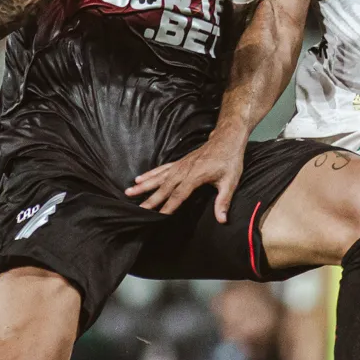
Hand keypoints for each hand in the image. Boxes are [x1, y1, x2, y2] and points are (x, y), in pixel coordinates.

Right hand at [127, 128, 246, 218]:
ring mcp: (179, 165)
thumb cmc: (230, 161)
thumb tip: (222, 220)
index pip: (178, 195)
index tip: (157, 217)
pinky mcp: (179, 162)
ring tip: (128, 192)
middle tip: (137, 209)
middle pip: (164, 187)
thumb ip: (223, 201)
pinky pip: (161, 169)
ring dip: (143, 185)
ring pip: (158, 177)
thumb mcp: (230, 182)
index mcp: (195, 176)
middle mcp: (184, 170)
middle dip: (150, 199)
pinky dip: (149, 174)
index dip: (168, 206)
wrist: (226, 139)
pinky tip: (139, 178)